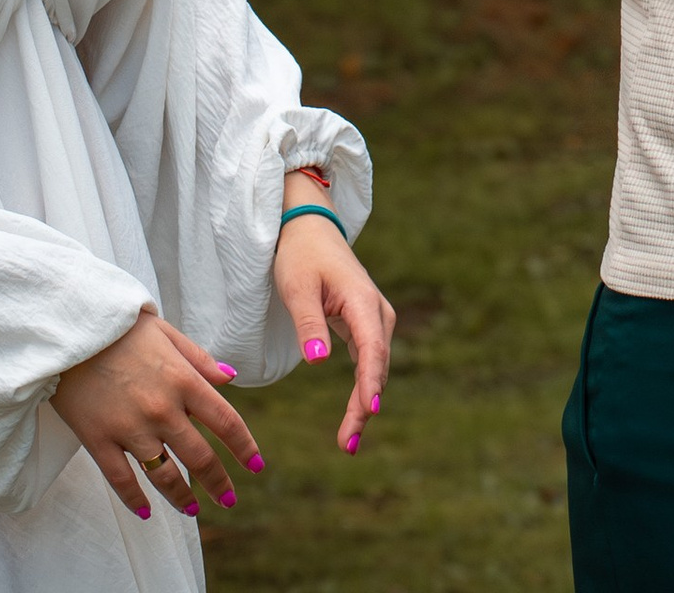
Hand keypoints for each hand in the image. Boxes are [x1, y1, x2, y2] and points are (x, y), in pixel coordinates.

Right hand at [52, 309, 258, 522]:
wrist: (69, 331)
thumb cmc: (121, 329)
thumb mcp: (167, 333)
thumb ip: (199, 359)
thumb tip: (230, 377)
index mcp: (183, 379)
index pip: (225, 421)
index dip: (244, 447)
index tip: (256, 465)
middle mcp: (162, 409)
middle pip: (199, 457)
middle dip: (218, 482)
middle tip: (228, 499)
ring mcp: (130, 428)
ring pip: (164, 475)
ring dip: (182, 497)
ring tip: (193, 510)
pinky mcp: (99, 441)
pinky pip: (122, 480)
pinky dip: (136, 500)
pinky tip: (146, 511)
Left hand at [272, 211, 395, 458]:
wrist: (307, 228)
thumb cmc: (300, 255)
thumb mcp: (297, 287)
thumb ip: (308, 324)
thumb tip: (317, 362)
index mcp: (362, 300)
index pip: (371, 349)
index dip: (369, 383)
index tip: (367, 413)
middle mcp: (376, 311)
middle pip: (376, 365)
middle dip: (364, 405)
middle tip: (347, 445)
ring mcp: (373, 317)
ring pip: (375, 366)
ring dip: (364, 401)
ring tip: (349, 440)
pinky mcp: (364, 323)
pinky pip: (368, 360)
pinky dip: (362, 387)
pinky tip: (356, 411)